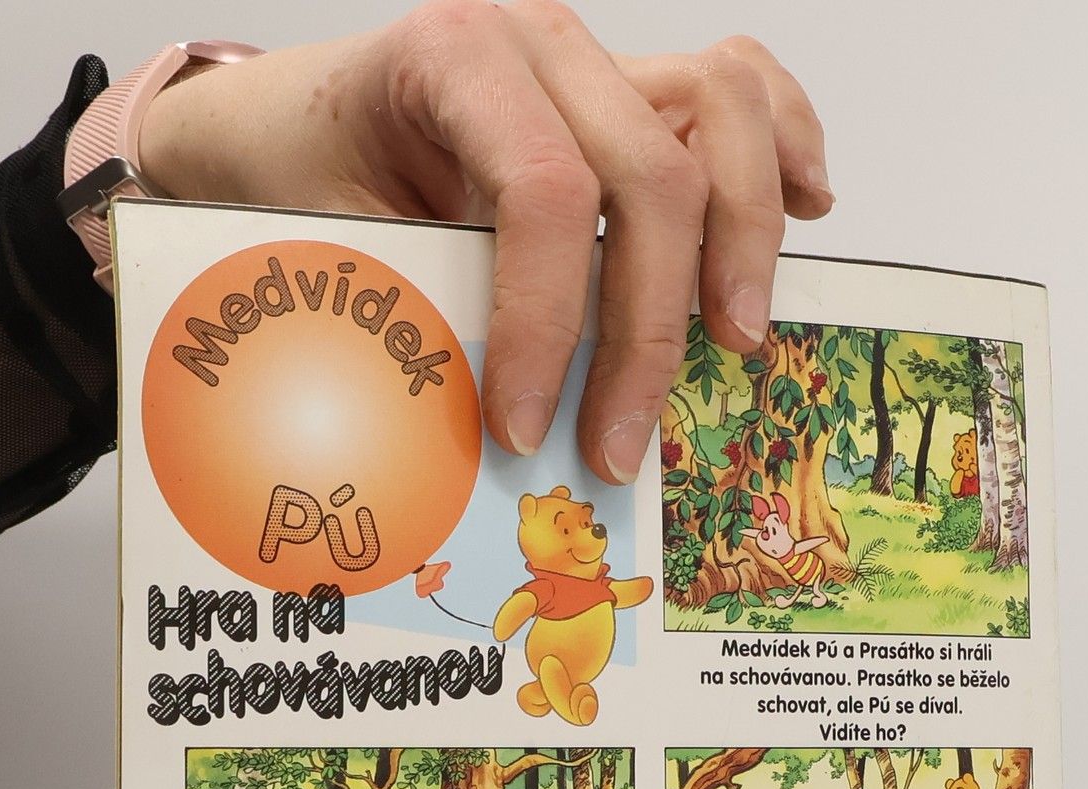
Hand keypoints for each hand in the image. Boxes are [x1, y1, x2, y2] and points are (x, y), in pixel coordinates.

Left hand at [140, 3, 830, 482]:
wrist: (278, 127)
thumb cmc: (301, 182)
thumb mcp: (328, 251)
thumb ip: (409, 317)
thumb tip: (484, 438)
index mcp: (453, 58)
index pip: (543, 190)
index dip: (550, 324)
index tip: (526, 427)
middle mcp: (541, 42)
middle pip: (653, 177)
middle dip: (648, 332)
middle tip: (617, 447)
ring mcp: (599, 58)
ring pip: (723, 119)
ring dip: (744, 241)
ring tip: (735, 343)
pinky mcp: (632, 92)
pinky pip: (740, 90)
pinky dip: (786, 146)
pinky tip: (809, 209)